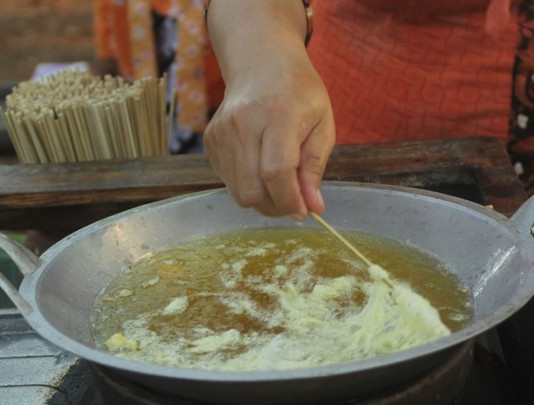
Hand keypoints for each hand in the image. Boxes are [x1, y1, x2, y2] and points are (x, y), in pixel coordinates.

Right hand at [204, 48, 334, 219]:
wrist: (261, 63)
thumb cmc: (299, 93)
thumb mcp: (322, 124)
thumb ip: (315, 168)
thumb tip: (313, 208)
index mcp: (277, 114)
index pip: (277, 171)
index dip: (290, 200)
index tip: (304, 211)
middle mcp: (243, 123)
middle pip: (252, 189)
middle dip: (276, 207)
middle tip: (294, 202)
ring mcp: (222, 132)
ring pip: (239, 192)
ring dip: (263, 200)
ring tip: (280, 183)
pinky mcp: (211, 140)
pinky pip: (228, 181)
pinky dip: (248, 185)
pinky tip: (260, 166)